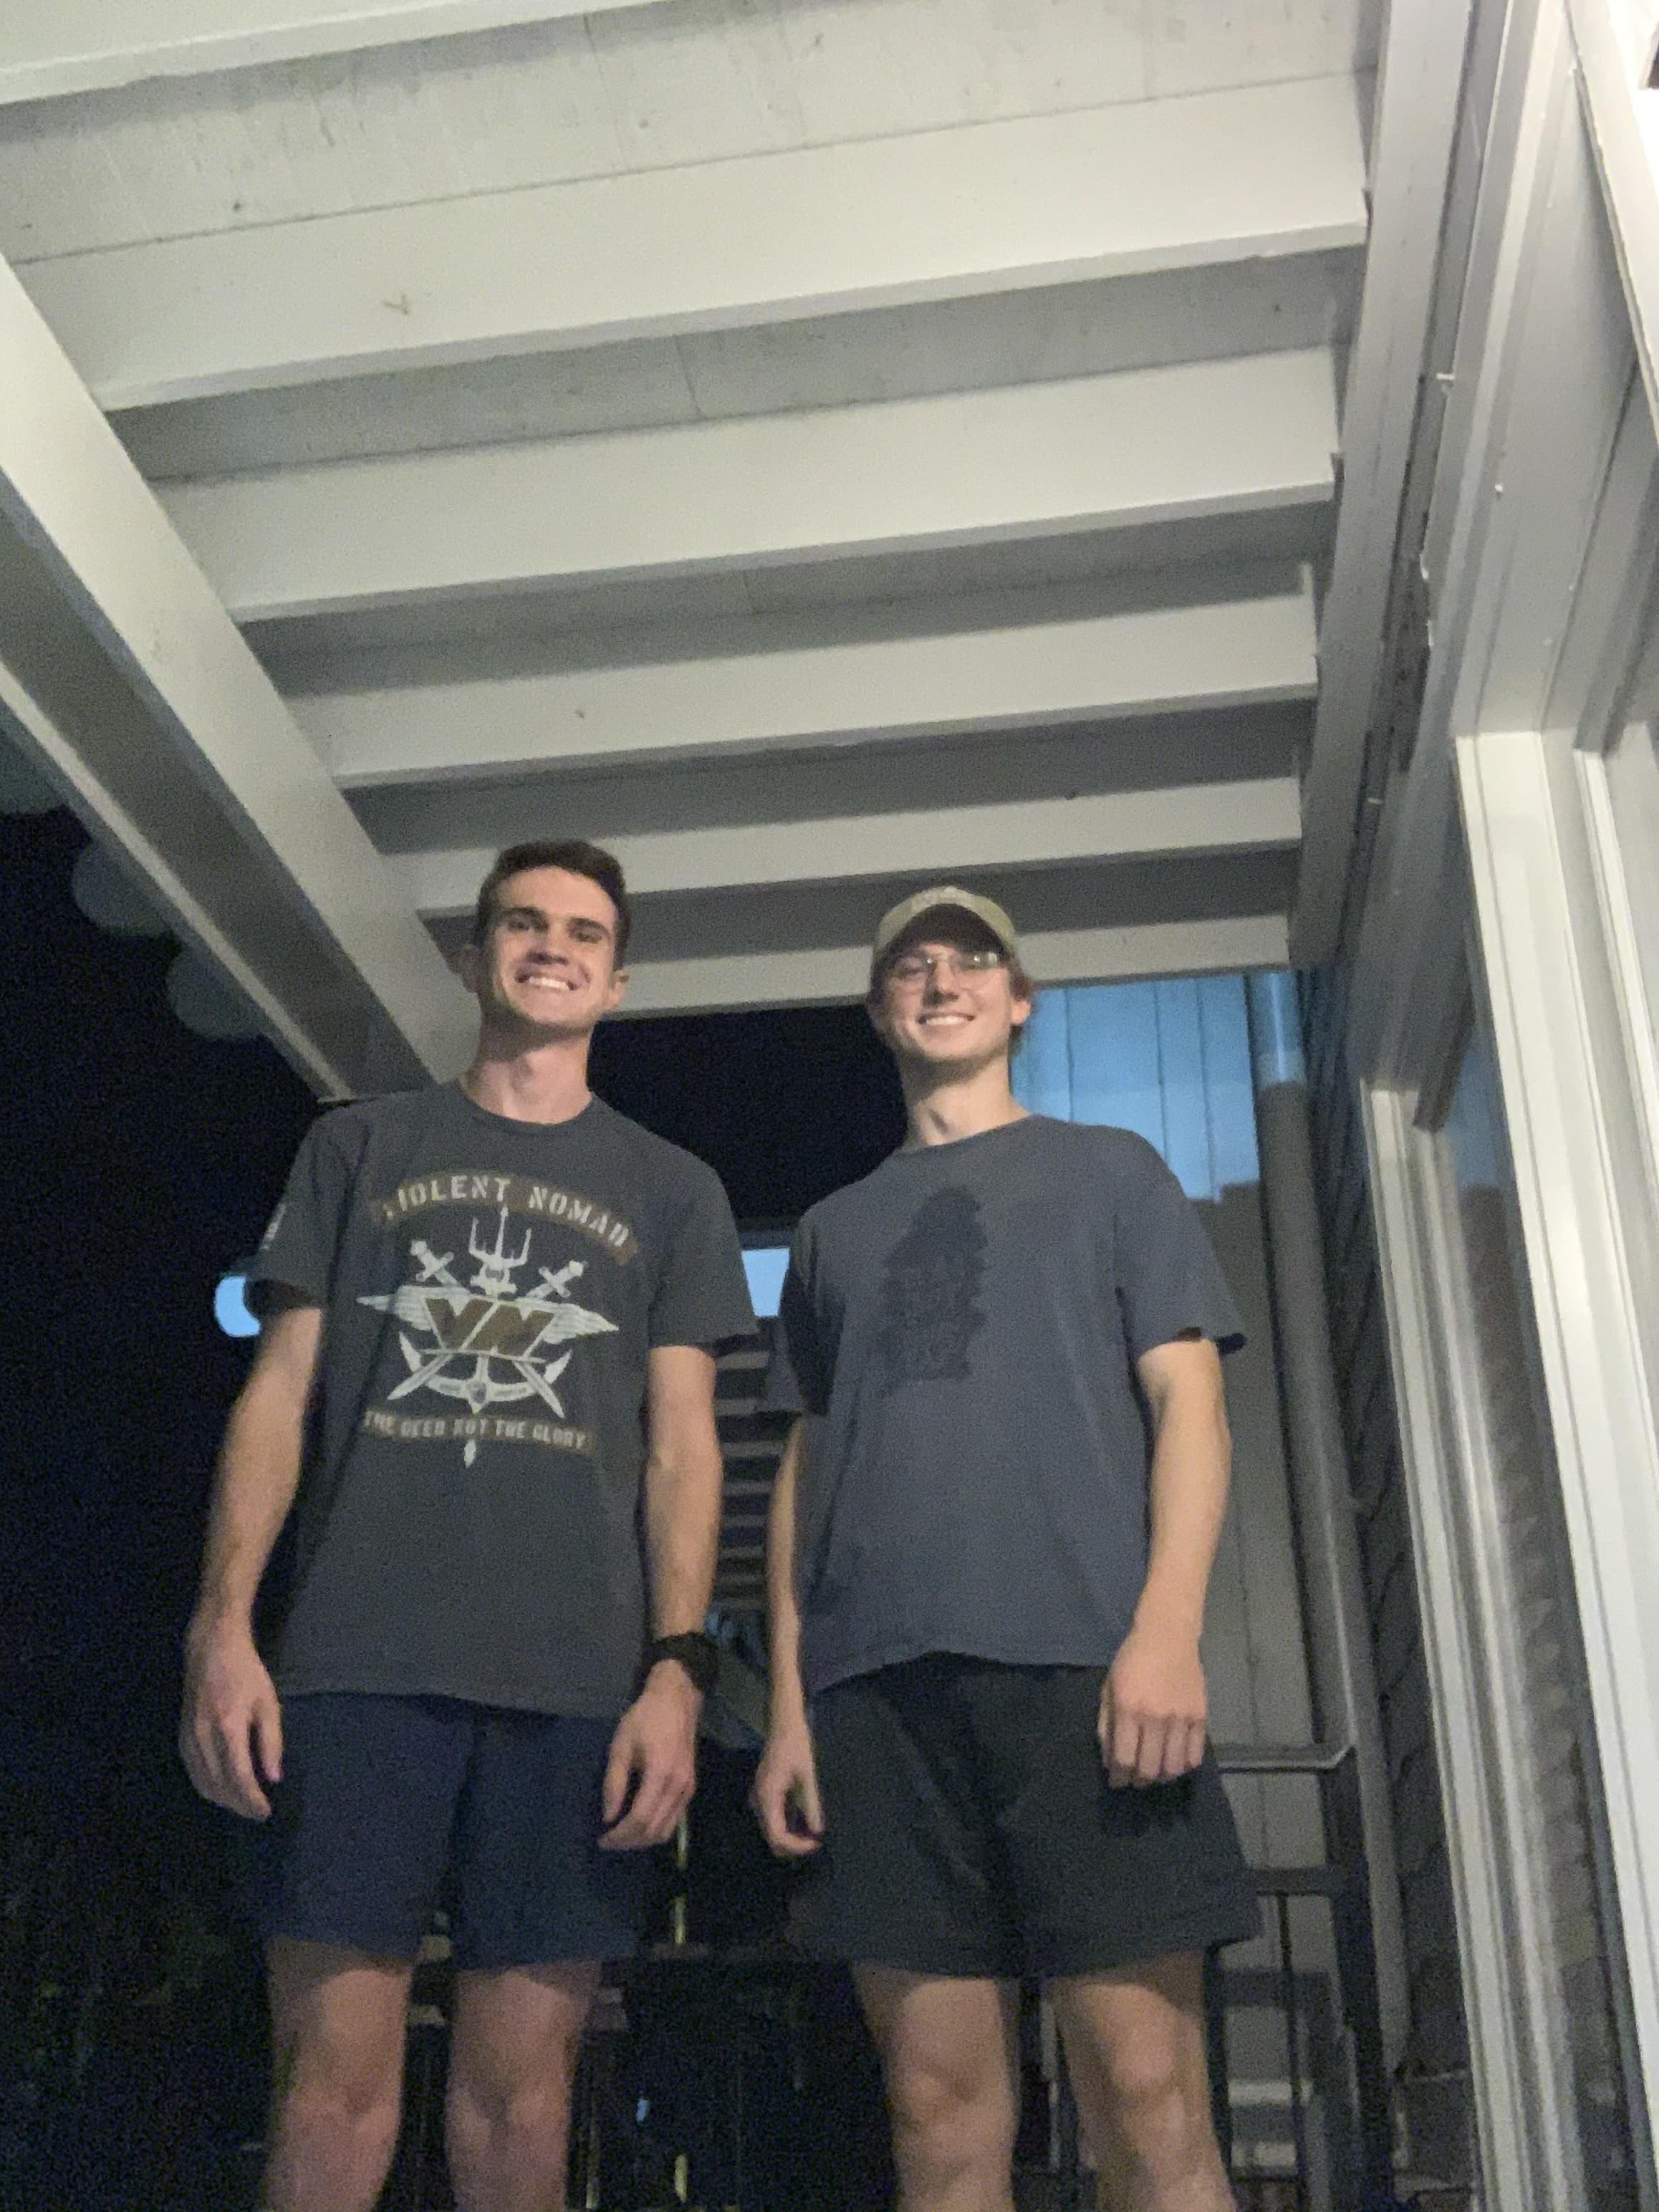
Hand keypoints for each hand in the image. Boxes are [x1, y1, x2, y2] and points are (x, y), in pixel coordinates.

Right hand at [179, 1618, 282, 1819]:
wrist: (210, 1650)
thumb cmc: (246, 1673)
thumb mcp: (268, 1703)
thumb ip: (271, 1742)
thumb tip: (273, 1778)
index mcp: (228, 1727)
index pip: (239, 1777)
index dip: (251, 1800)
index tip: (265, 1812)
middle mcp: (203, 1737)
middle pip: (219, 1786)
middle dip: (238, 1805)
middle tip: (257, 1812)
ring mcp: (189, 1738)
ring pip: (203, 1783)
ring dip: (223, 1800)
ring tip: (243, 1804)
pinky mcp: (181, 1737)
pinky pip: (193, 1772)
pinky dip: (207, 1787)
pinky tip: (222, 1790)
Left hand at [599, 1662, 699, 1849]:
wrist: (676, 1700)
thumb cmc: (644, 1719)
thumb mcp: (621, 1745)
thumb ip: (614, 1783)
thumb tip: (608, 1817)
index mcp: (661, 1774)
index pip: (639, 1819)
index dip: (619, 1835)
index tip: (601, 1838)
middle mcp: (679, 1787)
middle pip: (654, 1831)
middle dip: (629, 1842)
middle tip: (608, 1840)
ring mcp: (688, 1789)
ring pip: (666, 1830)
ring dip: (642, 1840)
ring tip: (621, 1835)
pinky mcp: (690, 1788)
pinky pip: (674, 1820)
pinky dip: (655, 1829)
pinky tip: (638, 1823)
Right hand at [751, 1715, 823, 1855]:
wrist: (783, 1724)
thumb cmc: (797, 1745)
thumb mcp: (807, 1775)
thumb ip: (811, 1803)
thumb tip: (817, 1831)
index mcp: (768, 1796)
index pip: (776, 1835)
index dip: (795, 1846)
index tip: (814, 1844)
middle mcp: (758, 1800)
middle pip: (771, 1836)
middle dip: (792, 1845)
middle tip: (814, 1842)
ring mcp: (758, 1797)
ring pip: (771, 1830)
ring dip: (789, 1837)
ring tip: (810, 1835)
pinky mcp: (763, 1794)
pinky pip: (772, 1819)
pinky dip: (786, 1826)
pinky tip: (802, 1823)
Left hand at [1100, 1622, 1207, 1787]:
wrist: (1167, 1636)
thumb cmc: (1132, 1660)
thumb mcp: (1109, 1689)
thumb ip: (1106, 1726)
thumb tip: (1110, 1762)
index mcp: (1129, 1709)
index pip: (1125, 1759)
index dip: (1119, 1778)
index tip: (1117, 1782)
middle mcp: (1155, 1717)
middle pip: (1149, 1768)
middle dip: (1139, 1781)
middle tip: (1135, 1781)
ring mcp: (1181, 1718)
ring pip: (1173, 1767)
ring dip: (1162, 1777)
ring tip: (1155, 1774)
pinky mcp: (1200, 1717)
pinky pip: (1195, 1755)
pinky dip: (1184, 1766)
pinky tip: (1175, 1763)